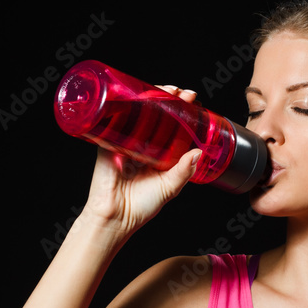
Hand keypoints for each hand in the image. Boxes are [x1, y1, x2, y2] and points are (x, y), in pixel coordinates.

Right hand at [80, 86, 201, 237]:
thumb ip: (184, 171)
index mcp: (160, 154)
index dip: (184, 113)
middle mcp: (144, 144)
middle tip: (183, 94)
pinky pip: (114, 119)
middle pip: (157, 114)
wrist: (115, 217)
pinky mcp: (108, 142)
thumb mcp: (169, 187)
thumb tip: (199, 152)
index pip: (174, 126)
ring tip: (167, 91)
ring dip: (151, 97)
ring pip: (139, 112)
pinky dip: (123, 105)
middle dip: (170, 99)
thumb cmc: (141, 206)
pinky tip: (134, 95)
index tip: (195, 102)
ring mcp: (126, 141)